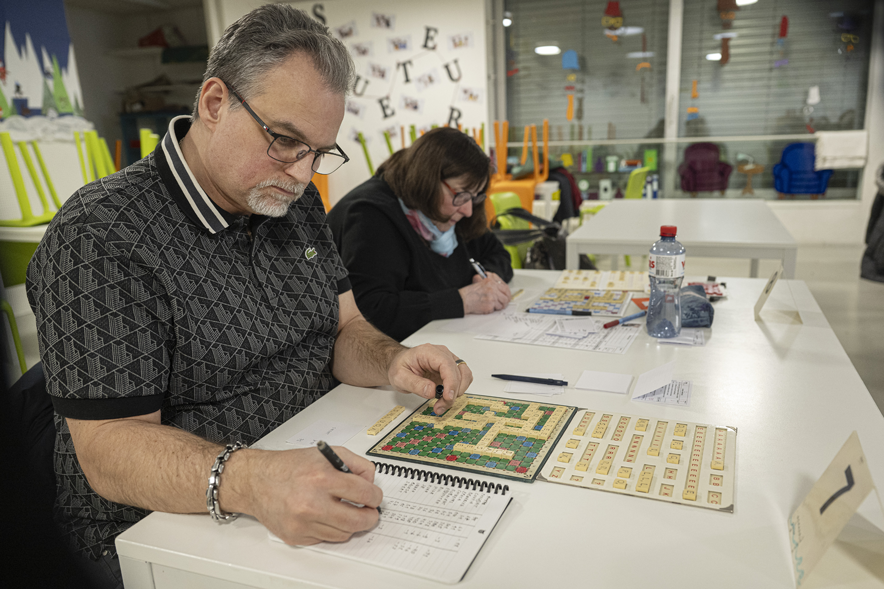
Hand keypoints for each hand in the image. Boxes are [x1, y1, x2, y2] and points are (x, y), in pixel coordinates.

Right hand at [242, 446, 381, 545]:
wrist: (257, 482)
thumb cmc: (289, 467)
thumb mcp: (326, 453)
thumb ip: (355, 463)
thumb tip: (371, 482)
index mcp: (321, 478)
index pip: (364, 494)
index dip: (375, 496)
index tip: (374, 497)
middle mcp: (311, 503)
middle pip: (358, 520)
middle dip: (370, 516)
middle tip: (370, 511)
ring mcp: (303, 523)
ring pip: (344, 533)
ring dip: (349, 523)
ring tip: (343, 510)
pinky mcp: (296, 537)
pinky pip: (326, 539)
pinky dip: (330, 529)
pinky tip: (323, 515)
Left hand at [387, 344, 473, 414]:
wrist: (400, 364)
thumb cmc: (400, 366)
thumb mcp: (400, 377)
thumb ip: (415, 384)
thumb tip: (432, 391)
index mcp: (429, 352)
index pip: (447, 365)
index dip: (451, 382)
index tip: (448, 397)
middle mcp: (442, 354)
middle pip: (457, 372)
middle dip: (452, 393)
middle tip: (440, 406)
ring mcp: (449, 361)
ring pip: (464, 376)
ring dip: (457, 392)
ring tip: (442, 403)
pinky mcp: (451, 370)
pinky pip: (463, 379)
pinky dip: (457, 391)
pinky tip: (446, 397)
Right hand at [459, 272, 510, 314]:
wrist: (464, 299)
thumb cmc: (470, 292)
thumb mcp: (481, 282)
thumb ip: (492, 284)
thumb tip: (501, 290)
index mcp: (491, 282)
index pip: (505, 288)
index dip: (508, 294)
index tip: (507, 297)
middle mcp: (492, 289)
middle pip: (505, 297)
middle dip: (505, 302)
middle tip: (503, 304)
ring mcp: (492, 298)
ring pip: (501, 305)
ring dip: (498, 306)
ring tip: (493, 306)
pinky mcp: (490, 306)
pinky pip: (494, 310)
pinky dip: (491, 310)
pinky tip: (486, 307)